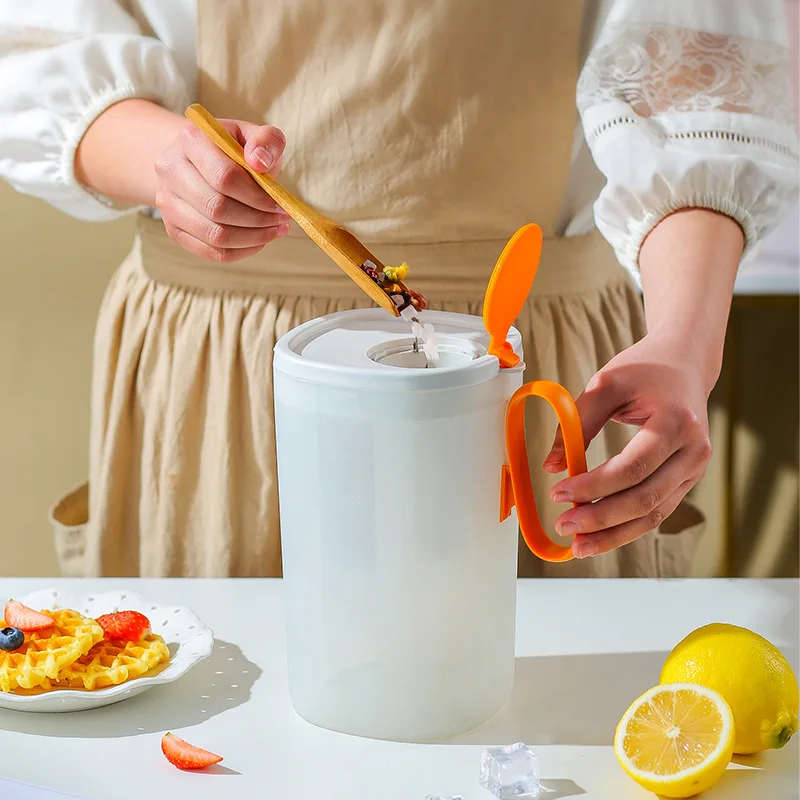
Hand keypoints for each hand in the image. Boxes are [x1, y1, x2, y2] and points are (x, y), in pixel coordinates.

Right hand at [154, 119, 290, 261]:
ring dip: (252, 238)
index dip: (257, 197)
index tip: (280, 204)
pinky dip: (241, 251)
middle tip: (282, 221)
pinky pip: (211, 251)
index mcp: (190, 140)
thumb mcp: (253, 135)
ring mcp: (167, 203)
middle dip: (258, 220)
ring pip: (214, 234)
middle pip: (217, 208)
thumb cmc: (233, 150)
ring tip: (274, 231)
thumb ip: (266, 141)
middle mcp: (170, 170)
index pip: (225, 177)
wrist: (198, 162)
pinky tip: (259, 241)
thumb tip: (260, 162)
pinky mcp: (173, 229)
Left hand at [543, 334, 712, 558]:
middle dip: (600, 518)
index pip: (632, 468)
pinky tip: (598, 536)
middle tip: (563, 525)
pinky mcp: (686, 480)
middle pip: (645, 499)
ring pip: (653, 514)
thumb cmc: (645, 370)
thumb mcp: (606, 385)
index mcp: (676, 423)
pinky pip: (655, 511)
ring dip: (613, 534)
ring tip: (578, 546)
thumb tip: (551, 467)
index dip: (593, 486)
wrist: (686, 364)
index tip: (558, 494)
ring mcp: (695, 470)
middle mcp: (693, 451)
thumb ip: (577, 423)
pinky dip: (625, 526)